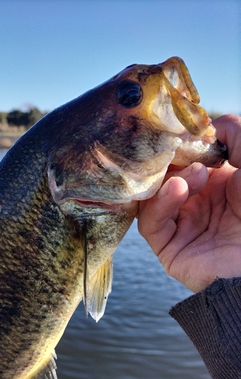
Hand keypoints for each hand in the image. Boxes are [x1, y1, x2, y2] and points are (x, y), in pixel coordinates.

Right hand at [137, 114, 240, 292]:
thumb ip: (236, 133)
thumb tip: (209, 124)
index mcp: (218, 183)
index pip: (185, 158)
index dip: (181, 143)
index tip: (184, 130)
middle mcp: (198, 203)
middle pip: (164, 175)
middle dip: (170, 159)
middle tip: (180, 149)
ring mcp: (183, 226)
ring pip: (152, 196)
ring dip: (168, 179)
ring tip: (196, 173)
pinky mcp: (170, 248)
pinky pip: (151, 223)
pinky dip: (159, 203)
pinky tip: (178, 189)